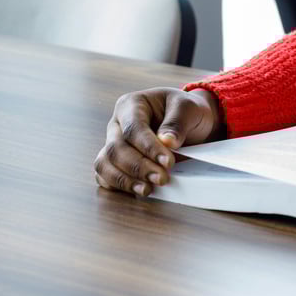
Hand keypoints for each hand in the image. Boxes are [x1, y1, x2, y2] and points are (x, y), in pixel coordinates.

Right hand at [93, 87, 223, 196]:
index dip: (148, 148)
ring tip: (148, 189)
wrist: (190, 121)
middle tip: (162, 178)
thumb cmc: (186, 111)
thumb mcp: (189, 108)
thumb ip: (178, 122)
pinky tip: (137, 190)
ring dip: (125, 180)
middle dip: (139, 167)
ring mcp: (113, 143)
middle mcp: (117, 124)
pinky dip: (118, 186)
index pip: (132, 128)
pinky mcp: (114, 162)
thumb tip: (167, 142)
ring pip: (105, 164)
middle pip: (116, 148)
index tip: (168, 162)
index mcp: (132, 104)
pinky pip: (105, 176)